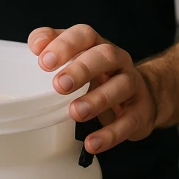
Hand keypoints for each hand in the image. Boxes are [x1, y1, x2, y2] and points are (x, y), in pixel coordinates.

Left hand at [27, 25, 160, 154]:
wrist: (143, 96)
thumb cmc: (99, 75)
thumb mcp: (78, 58)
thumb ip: (54, 46)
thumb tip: (35, 44)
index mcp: (98, 45)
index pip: (84, 35)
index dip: (65, 45)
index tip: (44, 61)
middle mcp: (118, 61)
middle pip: (104, 56)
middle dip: (81, 70)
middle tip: (59, 85)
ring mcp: (132, 85)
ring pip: (120, 87)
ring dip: (96, 100)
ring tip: (75, 112)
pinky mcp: (140, 112)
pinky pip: (127, 123)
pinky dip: (109, 135)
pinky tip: (92, 143)